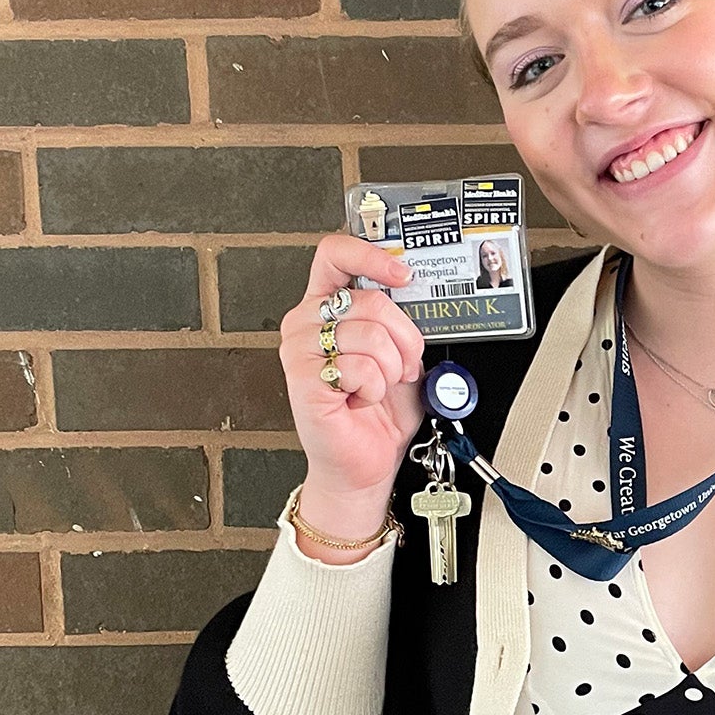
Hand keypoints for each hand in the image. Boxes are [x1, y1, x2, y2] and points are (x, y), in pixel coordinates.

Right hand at [278, 235, 428, 517]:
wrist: (365, 461)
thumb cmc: (377, 411)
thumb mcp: (398, 353)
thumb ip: (396, 320)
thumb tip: (414, 291)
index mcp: (326, 307)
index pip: (335, 254)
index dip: (370, 254)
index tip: (402, 273)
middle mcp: (307, 322)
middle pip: (370, 299)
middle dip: (403, 338)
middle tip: (400, 366)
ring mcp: (300, 350)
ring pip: (371, 334)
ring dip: (390, 369)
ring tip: (376, 387)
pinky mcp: (304, 380)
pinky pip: (360, 367)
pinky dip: (375, 388)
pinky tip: (359, 400)